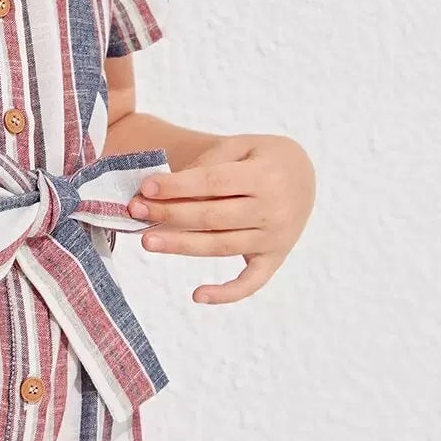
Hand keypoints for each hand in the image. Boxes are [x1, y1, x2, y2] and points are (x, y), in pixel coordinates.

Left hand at [126, 133, 315, 303]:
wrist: (304, 174)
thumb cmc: (263, 157)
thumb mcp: (242, 145)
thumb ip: (209, 162)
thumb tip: (167, 188)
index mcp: (265, 175)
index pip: (212, 183)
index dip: (177, 186)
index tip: (146, 187)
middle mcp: (273, 210)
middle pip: (212, 217)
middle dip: (170, 214)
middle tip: (136, 211)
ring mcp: (275, 238)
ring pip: (220, 246)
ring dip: (181, 246)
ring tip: (147, 241)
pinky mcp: (274, 259)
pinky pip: (251, 283)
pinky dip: (226, 293)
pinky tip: (197, 295)